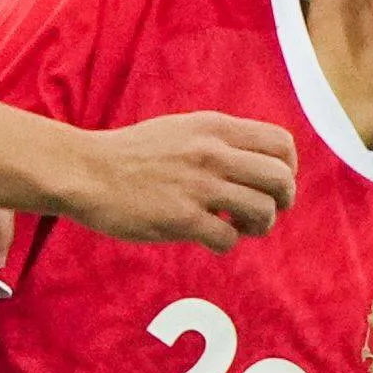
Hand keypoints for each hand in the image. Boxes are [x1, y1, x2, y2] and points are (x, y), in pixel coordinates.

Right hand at [68, 112, 295, 250]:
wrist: (85, 171)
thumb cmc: (132, 155)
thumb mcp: (182, 130)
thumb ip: (219, 141)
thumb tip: (256, 163)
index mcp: (215, 128)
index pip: (282, 144)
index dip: (288, 169)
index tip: (270, 184)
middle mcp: (212, 153)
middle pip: (281, 179)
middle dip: (281, 201)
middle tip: (261, 211)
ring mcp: (198, 186)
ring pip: (263, 211)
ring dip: (257, 226)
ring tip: (236, 226)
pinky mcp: (182, 219)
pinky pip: (228, 239)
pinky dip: (225, 244)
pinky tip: (208, 237)